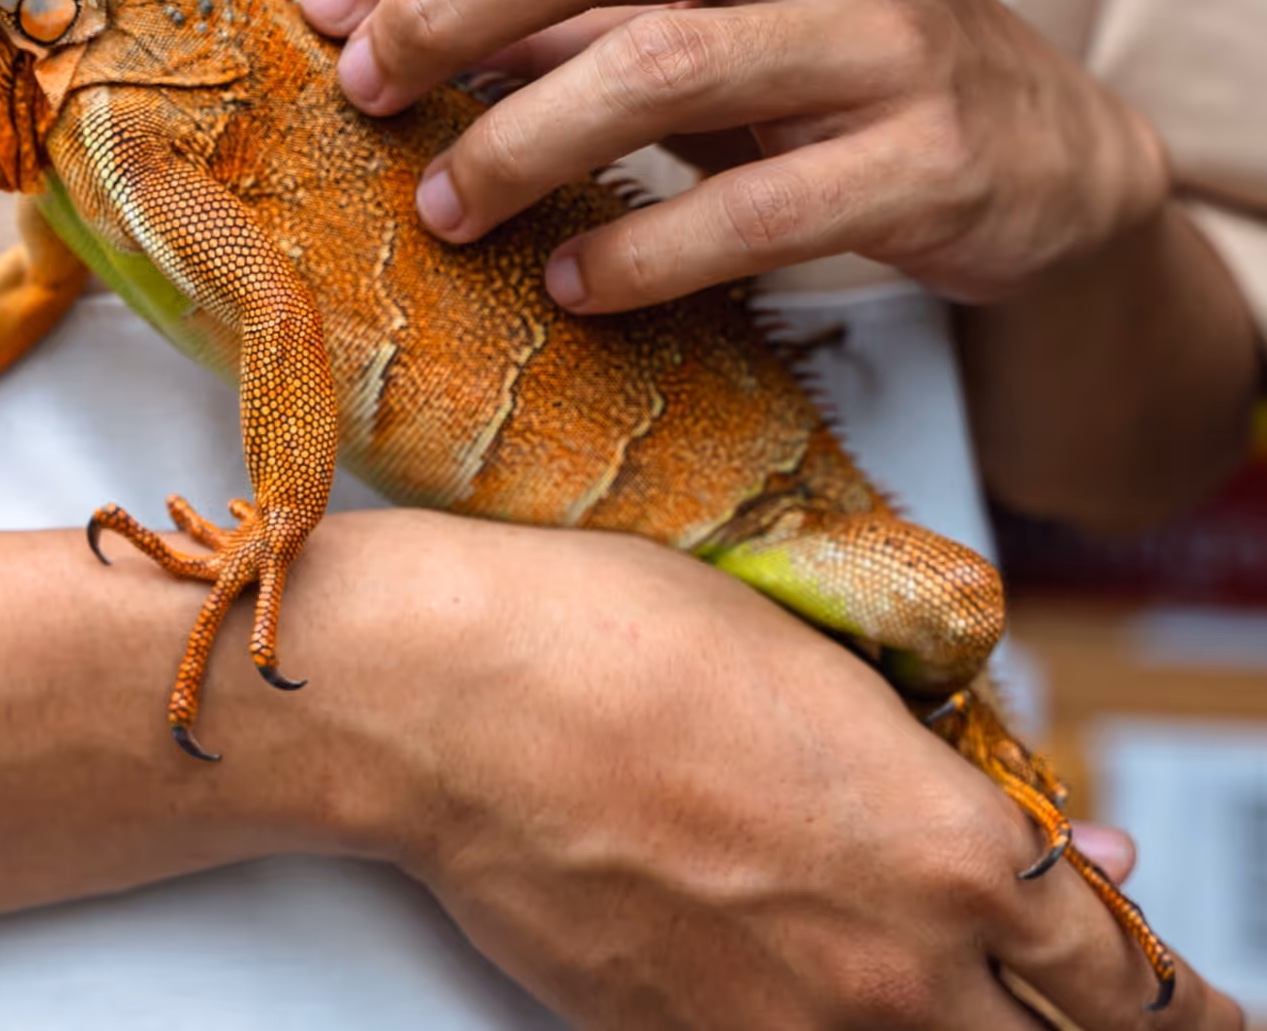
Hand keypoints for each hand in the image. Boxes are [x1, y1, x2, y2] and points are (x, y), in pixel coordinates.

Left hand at [299, 0, 1169, 313]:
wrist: (1050, 155)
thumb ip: (576, 2)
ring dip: (523, 143)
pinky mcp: (933, 158)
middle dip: (449, 12)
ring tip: (444, 208)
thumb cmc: (836, 68)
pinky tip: (572, 286)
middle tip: (364, 94)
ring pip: (661, 66)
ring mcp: (891, 35)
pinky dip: (643, 253)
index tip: (328, 4)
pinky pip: (756, 209)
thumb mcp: (715, 4)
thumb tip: (393, 26)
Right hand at [309, 509, 1239, 1028]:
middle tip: (1108, 1012)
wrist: (446, 704)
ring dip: (963, 1028)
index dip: (1178, 998)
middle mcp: (890, 975)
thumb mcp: (827, 671)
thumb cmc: (617, 642)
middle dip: (1097, 1030)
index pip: (1129, 981)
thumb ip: (951, 779)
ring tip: (944, 992)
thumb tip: (1059, 853)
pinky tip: (823, 992)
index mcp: (955, 858)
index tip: (1186, 1000)